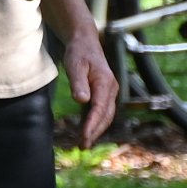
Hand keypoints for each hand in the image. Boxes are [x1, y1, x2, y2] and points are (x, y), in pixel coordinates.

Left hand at [65, 32, 118, 146]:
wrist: (85, 41)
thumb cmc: (79, 52)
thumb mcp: (75, 64)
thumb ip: (78, 82)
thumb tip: (82, 100)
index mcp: (105, 83)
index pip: (100, 109)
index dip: (92, 125)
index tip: (84, 137)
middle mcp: (111, 89)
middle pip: (105, 116)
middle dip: (95, 132)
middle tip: (83, 146)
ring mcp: (109, 91)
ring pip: (105, 115)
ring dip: (96, 129)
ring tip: (84, 143)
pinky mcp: (104, 92)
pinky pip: (102, 110)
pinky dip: (95, 122)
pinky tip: (86, 130)